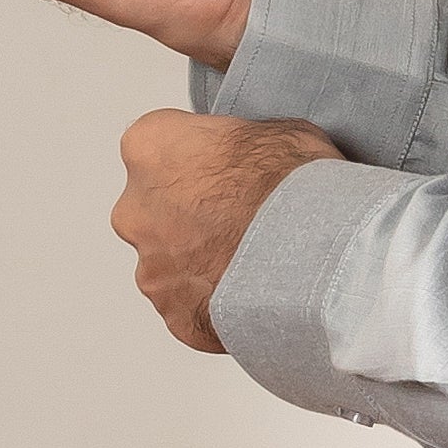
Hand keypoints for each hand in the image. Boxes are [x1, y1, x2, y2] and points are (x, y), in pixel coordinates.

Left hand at [113, 110, 340, 352]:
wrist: (311, 250)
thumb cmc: (292, 186)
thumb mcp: (276, 133)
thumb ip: (239, 146)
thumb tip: (253, 158)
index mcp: (150, 149)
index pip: (157, 149)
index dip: (195, 162)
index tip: (222, 173)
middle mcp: (136, 210)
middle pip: (154, 211)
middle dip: (188, 217)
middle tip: (236, 218)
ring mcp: (151, 268)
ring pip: (169, 264)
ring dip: (200, 262)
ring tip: (249, 260)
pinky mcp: (174, 314)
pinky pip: (189, 308)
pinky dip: (214, 303)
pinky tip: (249, 291)